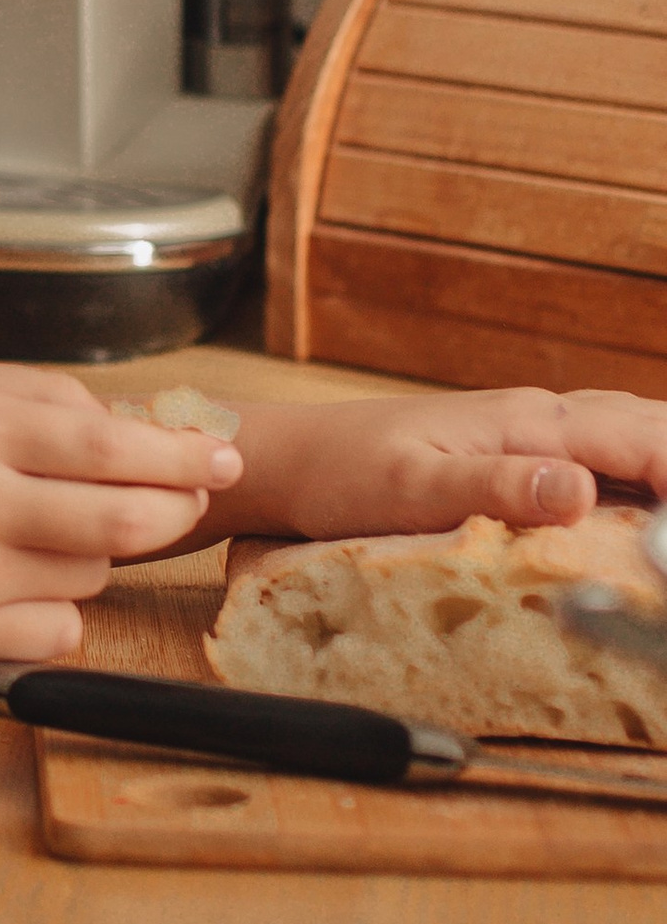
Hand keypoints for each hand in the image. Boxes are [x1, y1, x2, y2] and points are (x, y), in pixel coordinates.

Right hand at [0, 360, 242, 664]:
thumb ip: (35, 394)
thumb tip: (129, 422)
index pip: (113, 447)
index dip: (183, 457)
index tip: (224, 459)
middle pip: (123, 521)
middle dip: (169, 512)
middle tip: (178, 503)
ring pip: (91, 577)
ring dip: (94, 557)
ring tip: (40, 532)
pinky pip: (56, 632)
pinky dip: (59, 612)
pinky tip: (18, 583)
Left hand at [227, 386, 666, 541]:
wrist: (291, 459)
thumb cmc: (342, 473)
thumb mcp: (412, 489)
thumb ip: (494, 487)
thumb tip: (576, 490)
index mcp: (529, 422)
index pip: (639, 440)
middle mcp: (541, 419)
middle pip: (649, 427)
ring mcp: (531, 434)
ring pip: (630, 436)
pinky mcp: (515, 457)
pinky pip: (602, 456)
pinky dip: (641, 475)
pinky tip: (647, 504)